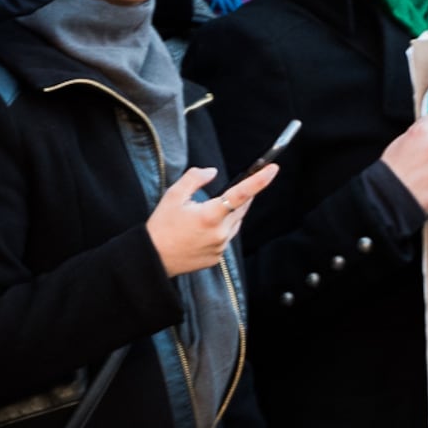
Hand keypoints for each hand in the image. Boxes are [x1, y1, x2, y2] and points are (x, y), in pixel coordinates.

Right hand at [144, 161, 274, 274]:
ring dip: (231, 212)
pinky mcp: (217, 258)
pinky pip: (226, 238)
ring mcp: (220, 247)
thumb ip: (195, 178)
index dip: (259, 180)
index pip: (241, 194)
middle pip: (241, 208)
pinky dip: (221, 228)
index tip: (273, 169)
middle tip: (237, 187)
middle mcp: (220, 233)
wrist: (153, 258)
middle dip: (243, 195)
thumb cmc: (162, 225)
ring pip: (235, 223)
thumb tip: (213, 172)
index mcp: (210, 215)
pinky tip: (203, 229)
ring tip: (211, 210)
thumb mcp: (173, 195)